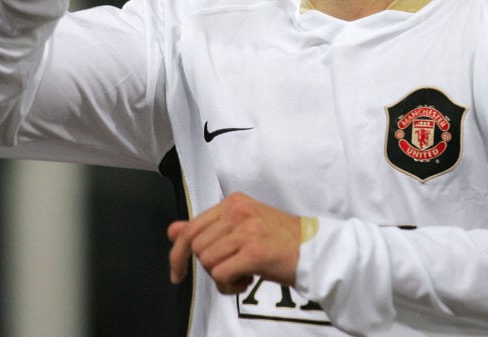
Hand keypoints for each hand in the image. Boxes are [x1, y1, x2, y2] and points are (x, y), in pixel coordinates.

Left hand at [168, 192, 301, 294]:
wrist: (316, 250)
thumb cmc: (280, 240)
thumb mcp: (241, 226)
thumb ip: (207, 227)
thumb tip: (172, 230)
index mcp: (234, 202)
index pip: (190, 227)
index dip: (177, 253)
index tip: (177, 272)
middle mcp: (239, 211)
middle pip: (197, 247)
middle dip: (208, 267)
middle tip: (230, 270)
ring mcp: (247, 230)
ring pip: (208, 262)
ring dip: (222, 277)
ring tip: (243, 273)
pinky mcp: (255, 252)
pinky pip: (222, 275)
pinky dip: (230, 286)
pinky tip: (247, 280)